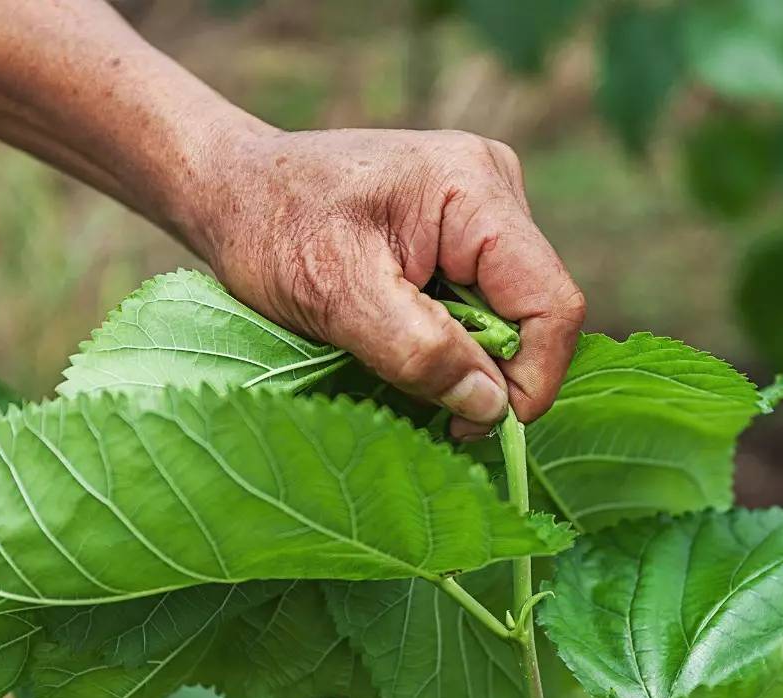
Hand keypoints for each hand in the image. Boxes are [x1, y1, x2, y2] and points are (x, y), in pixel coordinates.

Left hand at [184, 128, 585, 438]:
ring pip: (511, 310)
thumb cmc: (271, 229)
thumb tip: (491, 406)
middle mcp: (494, 185)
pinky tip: (404, 338)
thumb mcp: (337, 296)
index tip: (477, 427)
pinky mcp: (465, 223)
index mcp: (474, 188)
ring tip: (401, 362)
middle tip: (434, 411)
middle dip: (492, 369)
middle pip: (535, 309)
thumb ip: (419, 351)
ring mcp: (483, 202)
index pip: (551, 302)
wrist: (232, 185)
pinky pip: (485, 298)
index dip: (532, 379)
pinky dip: (454, 335)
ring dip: (468, 354)